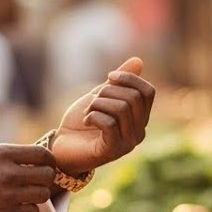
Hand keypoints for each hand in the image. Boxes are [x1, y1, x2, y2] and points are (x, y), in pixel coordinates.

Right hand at [0, 143, 55, 211]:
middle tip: (39, 182)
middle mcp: (8, 172)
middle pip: (47, 174)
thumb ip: (9, 156)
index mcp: (2, 153)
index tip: (48, 165)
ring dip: (39, 195)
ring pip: (43, 194)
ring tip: (29, 196)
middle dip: (46, 178)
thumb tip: (36, 160)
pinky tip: (20, 208)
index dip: (50, 160)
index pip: (42, 154)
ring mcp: (8, 195)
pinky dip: (29, 211)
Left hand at [51, 57, 154, 175]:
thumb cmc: (82, 121)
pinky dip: (93, 115)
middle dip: (107, 92)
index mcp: (140, 119)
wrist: (63, 145)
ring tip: (88, 112)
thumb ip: (119, 82)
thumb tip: (138, 61)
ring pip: (121, 109)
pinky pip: (109, 123)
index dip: (129, 78)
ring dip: (98, 104)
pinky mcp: (113, 151)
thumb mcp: (101, 96)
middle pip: (133, 98)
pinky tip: (86, 121)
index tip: (109, 76)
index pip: (148, 92)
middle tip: (93, 101)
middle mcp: (139, 133)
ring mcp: (128, 144)